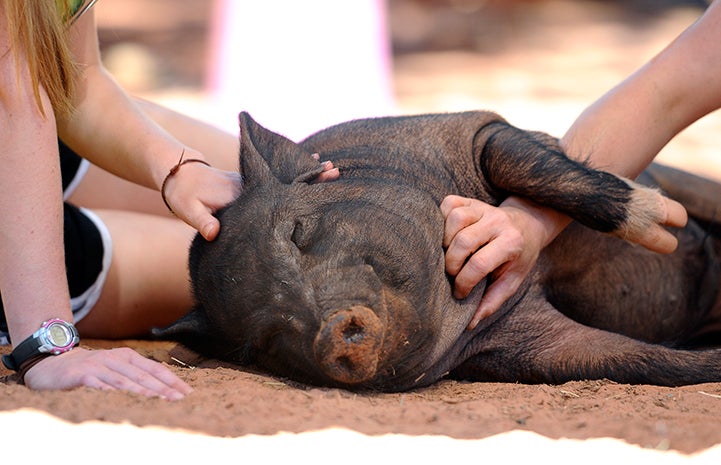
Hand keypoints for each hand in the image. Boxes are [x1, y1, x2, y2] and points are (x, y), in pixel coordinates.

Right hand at [23, 347, 192, 398]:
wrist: (53, 362)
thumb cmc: (91, 369)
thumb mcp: (116, 367)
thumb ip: (135, 375)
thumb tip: (164, 389)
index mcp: (128, 357)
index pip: (155, 369)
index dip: (172, 381)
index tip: (187, 393)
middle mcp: (116, 359)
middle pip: (144, 375)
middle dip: (163, 388)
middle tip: (178, 400)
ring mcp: (99, 365)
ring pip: (125, 380)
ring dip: (142, 390)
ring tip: (158, 400)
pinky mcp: (82, 374)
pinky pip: (98, 383)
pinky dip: (110, 390)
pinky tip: (121, 398)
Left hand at [164, 151, 337, 240]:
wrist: (179, 175)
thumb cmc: (184, 196)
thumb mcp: (188, 210)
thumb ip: (202, 221)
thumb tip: (213, 233)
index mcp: (242, 191)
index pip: (275, 188)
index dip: (298, 184)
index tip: (319, 177)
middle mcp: (252, 182)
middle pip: (287, 178)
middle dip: (311, 174)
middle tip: (336, 170)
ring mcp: (253, 181)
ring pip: (286, 177)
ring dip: (308, 173)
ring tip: (333, 169)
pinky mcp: (252, 183)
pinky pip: (279, 179)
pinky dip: (295, 176)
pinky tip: (311, 175)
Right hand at [441, 195, 568, 328]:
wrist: (527, 226)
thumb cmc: (517, 258)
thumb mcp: (512, 282)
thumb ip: (492, 301)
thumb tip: (469, 324)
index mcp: (512, 243)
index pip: (479, 264)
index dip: (464, 283)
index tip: (460, 294)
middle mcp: (498, 222)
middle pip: (463, 241)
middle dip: (452, 264)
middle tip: (453, 275)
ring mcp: (484, 208)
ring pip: (454, 219)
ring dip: (445, 240)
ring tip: (448, 254)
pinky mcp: (471, 200)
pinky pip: (449, 203)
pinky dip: (441, 217)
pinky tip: (446, 234)